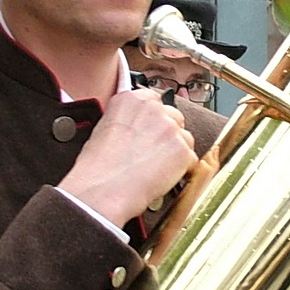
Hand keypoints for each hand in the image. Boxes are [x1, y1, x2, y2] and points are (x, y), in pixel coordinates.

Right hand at [57, 89, 195, 226]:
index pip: (155, 101)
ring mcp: (170, 128)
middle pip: (174, 117)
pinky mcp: (182, 149)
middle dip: (168, 135)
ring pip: (185, 138)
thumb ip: (128, 119)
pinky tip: (164, 178)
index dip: (155, 120)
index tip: (152, 132)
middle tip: (154, 154)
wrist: (103, 190)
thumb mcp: (105, 128)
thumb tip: (140, 125)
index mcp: (131, 99)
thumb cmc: (98, 166)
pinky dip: (182, 170)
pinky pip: (191, 159)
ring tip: (157, 169)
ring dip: (176, 152)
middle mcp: (152, 108)